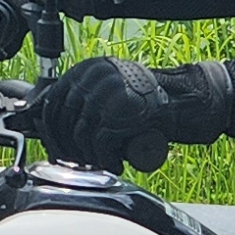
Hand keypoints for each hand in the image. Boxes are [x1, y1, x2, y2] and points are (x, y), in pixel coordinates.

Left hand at [37, 56, 232, 171]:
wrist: (185, 100)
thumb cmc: (146, 102)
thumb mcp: (110, 91)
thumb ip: (85, 98)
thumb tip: (50, 124)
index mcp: (87, 69)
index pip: (51, 100)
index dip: (49, 129)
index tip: (54, 147)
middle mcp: (94, 77)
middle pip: (61, 120)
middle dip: (64, 148)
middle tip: (74, 163)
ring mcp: (107, 95)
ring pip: (79, 135)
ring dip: (86, 157)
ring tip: (99, 164)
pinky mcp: (121, 114)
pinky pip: (99, 144)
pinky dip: (104, 160)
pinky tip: (114, 165)